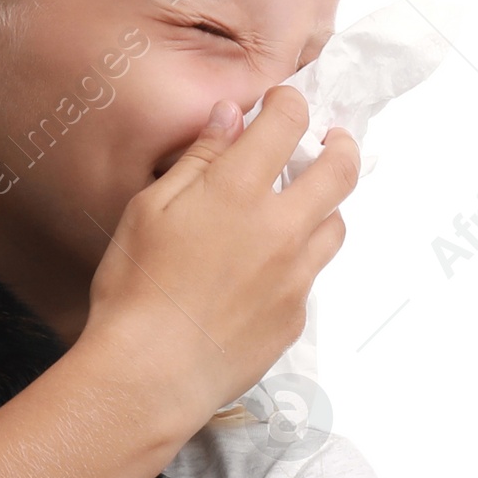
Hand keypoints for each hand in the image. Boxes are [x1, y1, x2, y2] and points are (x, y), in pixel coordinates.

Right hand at [82, 88, 359, 431]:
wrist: (150, 374)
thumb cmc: (136, 291)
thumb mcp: (149, 210)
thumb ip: (197, 159)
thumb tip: (228, 118)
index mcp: (238, 190)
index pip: (288, 122)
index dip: (288, 103)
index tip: (281, 105)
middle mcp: (280, 228)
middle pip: (339, 171)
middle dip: (340, 144)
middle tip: (332, 140)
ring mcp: (294, 275)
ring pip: (336, 225)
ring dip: (325, 206)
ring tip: (305, 206)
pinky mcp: (294, 316)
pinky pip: (310, 277)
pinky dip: (298, 262)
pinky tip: (267, 271)